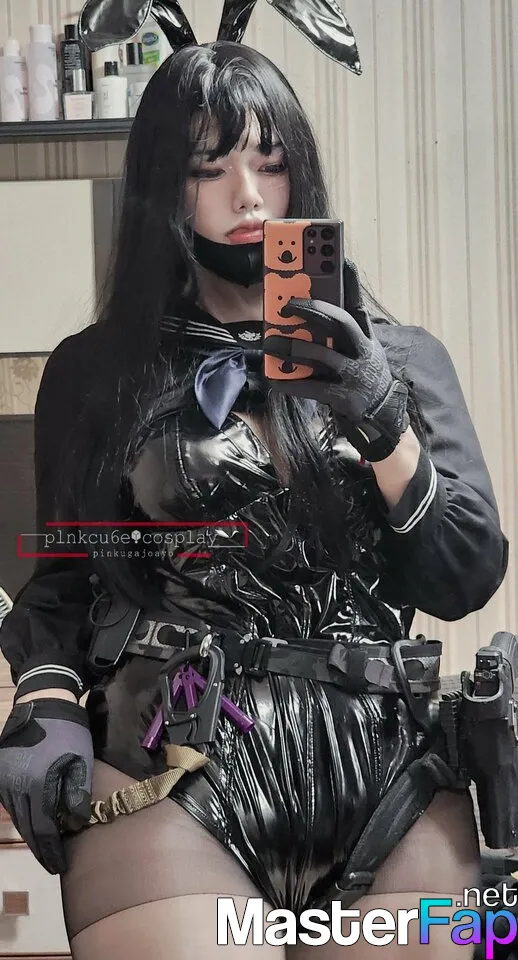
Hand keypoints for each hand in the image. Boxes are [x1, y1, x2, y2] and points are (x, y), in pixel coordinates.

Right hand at [0, 698, 93, 873]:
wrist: (43, 703)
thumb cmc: (68, 731)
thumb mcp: (80, 760)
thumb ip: (77, 793)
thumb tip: (75, 825)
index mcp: (38, 785)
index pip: (45, 828)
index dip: (52, 850)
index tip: (59, 867)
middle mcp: (15, 787)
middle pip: (28, 827)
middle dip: (40, 848)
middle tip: (51, 865)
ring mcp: (5, 780)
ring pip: (17, 817)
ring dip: (30, 834)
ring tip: (43, 849)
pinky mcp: (1, 773)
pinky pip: (10, 803)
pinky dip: (21, 817)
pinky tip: (31, 824)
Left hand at [264, 298, 408, 461]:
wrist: (382, 418)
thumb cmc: (364, 380)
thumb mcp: (363, 354)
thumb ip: (343, 337)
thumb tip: (312, 315)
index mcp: (367, 340)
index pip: (360, 306)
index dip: (353, 283)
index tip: (343, 260)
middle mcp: (363, 353)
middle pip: (339, 323)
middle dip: (312, 310)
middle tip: (287, 305)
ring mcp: (355, 375)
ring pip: (321, 355)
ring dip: (293, 348)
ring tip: (271, 343)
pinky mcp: (344, 397)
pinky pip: (312, 387)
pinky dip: (291, 383)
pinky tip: (274, 379)